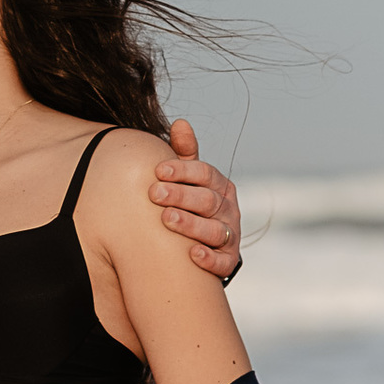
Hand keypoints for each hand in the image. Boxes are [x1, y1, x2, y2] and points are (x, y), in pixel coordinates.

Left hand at [151, 119, 240, 277]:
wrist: (200, 243)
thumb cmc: (189, 203)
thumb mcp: (187, 178)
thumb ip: (184, 153)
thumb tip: (180, 122)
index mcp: (219, 185)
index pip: (205, 173)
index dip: (183, 171)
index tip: (158, 171)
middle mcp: (228, 208)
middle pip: (207, 200)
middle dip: (180, 195)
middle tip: (154, 193)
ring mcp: (230, 235)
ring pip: (214, 229)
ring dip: (190, 224)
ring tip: (167, 219)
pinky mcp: (228, 260)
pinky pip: (223, 261)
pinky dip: (210, 258)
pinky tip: (192, 253)